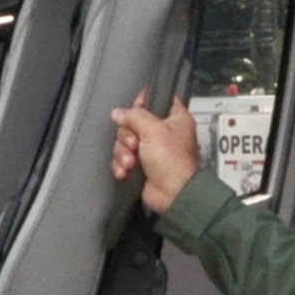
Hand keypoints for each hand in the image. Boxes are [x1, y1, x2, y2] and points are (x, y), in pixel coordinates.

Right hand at [110, 91, 200, 214]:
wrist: (173, 195)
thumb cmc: (174, 165)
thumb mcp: (153, 130)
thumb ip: (134, 116)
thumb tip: (119, 112)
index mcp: (175, 119)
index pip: (156, 98)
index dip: (142, 103)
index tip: (136, 111)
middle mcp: (164, 133)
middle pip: (133, 122)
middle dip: (128, 135)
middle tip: (135, 143)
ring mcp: (152, 149)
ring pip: (125, 141)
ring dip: (124, 152)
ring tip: (132, 161)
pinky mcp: (142, 165)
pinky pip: (123, 158)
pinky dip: (122, 164)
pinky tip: (127, 170)